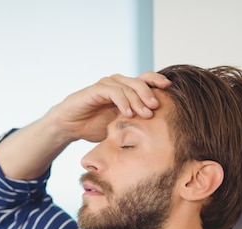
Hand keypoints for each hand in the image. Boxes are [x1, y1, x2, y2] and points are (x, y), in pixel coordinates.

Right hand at [45, 71, 171, 142]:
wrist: (70, 126)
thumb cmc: (95, 126)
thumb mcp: (120, 126)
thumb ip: (136, 124)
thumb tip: (161, 134)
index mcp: (126, 90)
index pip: (146, 81)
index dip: (158, 82)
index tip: (171, 92)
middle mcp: (118, 84)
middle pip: (140, 81)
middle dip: (150, 94)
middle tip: (157, 107)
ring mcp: (106, 85)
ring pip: (128, 86)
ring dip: (138, 99)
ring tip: (146, 113)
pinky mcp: (95, 90)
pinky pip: (113, 91)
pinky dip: (122, 101)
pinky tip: (128, 113)